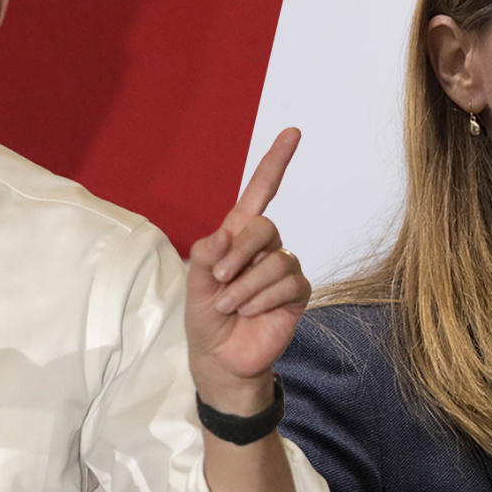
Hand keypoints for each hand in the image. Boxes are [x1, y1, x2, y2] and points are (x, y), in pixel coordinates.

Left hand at [185, 128, 309, 413]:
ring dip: (245, 287)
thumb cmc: (206, 318)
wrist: (222, 359)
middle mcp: (264, 247)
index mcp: (238, 235)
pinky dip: (262, 299)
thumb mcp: (195, 284)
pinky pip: (287, 283)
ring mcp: (283, 269)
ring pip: (274, 261)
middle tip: (218, 282)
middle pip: (264, 226)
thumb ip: (205, 255)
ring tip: (230, 306)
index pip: (261, 191)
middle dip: (239, 253)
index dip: (276, 162)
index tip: (293, 132)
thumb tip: (225, 235)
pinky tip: (250, 312)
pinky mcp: (296, 293)